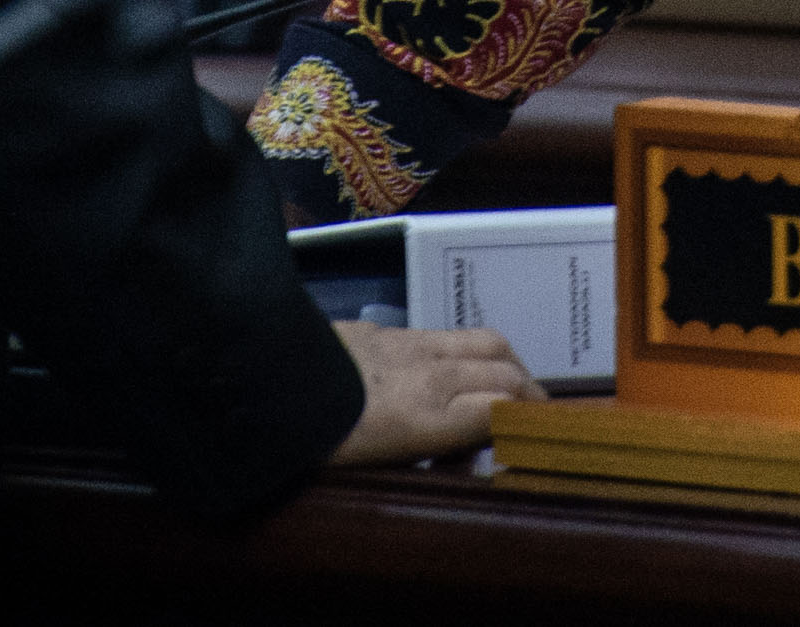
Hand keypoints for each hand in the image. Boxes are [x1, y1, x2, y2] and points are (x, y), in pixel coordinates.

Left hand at [326, 319, 543, 464]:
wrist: (256, 379)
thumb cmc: (308, 444)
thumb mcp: (369, 472)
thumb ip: (421, 462)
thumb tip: (455, 461)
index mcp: (427, 416)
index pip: (504, 409)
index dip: (531, 422)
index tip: (543, 438)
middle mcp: (430, 374)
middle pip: (504, 371)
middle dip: (531, 392)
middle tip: (539, 415)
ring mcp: (408, 343)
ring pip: (482, 340)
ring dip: (508, 362)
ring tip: (514, 383)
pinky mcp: (382, 327)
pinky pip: (443, 333)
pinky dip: (468, 350)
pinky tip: (456, 366)